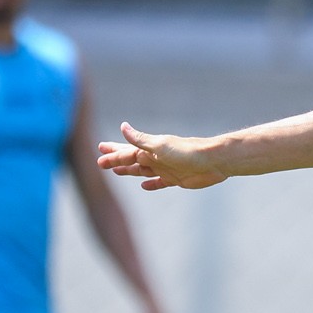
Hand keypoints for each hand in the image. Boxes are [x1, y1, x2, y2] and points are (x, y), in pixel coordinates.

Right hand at [97, 123, 225, 190]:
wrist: (213, 161)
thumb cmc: (187, 151)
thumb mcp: (160, 146)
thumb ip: (140, 139)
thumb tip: (122, 126)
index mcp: (150, 149)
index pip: (126, 152)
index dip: (113, 154)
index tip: (99, 154)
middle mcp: (156, 158)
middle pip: (131, 160)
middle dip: (116, 160)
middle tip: (101, 161)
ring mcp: (166, 169)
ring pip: (142, 170)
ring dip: (129, 171)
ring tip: (117, 171)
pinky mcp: (176, 179)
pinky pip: (159, 182)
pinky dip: (151, 184)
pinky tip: (144, 186)